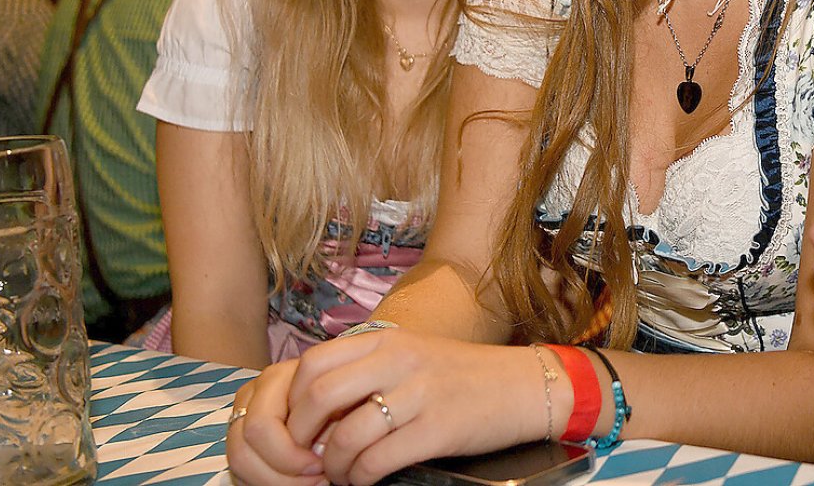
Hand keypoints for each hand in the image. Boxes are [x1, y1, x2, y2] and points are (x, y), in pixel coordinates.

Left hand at [230, 329, 544, 485]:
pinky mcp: (437, 429)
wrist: (521, 386)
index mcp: (386, 341)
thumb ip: (366, 369)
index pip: (312, 363)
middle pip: (319, 395)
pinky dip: (360, 478)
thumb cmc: (460, 375)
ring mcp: (418, 393)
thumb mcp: (410, 356)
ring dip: (333, 466)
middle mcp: (398, 360)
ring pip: (346, 435)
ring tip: (338, 474)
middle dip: (300, 435)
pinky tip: (365, 479)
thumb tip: (313, 408)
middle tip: (307, 456)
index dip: (293, 401)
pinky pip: (378, 460)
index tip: (298, 427)